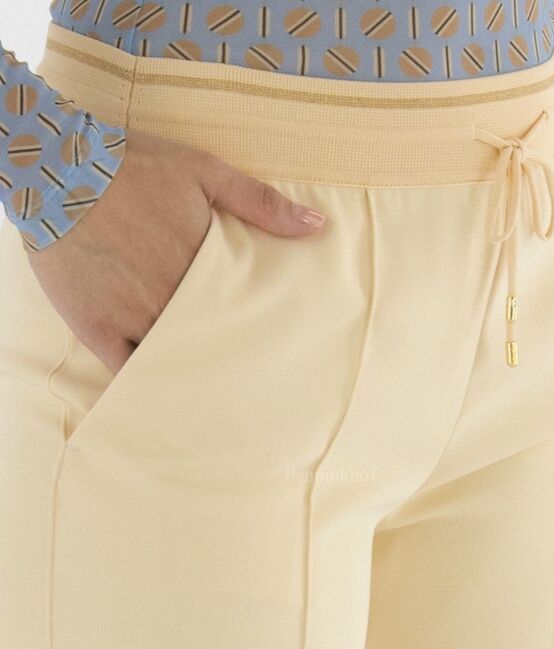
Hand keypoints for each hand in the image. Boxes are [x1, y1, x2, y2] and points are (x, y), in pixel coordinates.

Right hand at [25, 129, 326, 373]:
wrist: (56, 167)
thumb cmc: (133, 167)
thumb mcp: (205, 172)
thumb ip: (261, 203)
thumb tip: (318, 227)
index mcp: (202, 265)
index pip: (239, 312)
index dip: (253, 330)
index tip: (272, 346)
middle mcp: (171, 297)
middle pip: (209, 339)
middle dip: (228, 355)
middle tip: (249, 378)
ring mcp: (132, 316)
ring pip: (173, 358)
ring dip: (192, 372)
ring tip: (215, 397)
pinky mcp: (96, 327)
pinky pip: (126, 368)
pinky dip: (146, 383)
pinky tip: (165, 396)